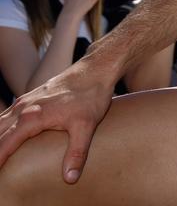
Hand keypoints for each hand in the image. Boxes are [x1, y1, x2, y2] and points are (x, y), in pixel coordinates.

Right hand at [0, 56, 117, 182]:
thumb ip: (77, 153)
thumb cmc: (91, 96)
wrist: (96, 69)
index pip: (5, 143)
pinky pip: (9, 114)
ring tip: (0, 153)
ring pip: (1, 122)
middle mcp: (23, 108)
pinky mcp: (32, 97)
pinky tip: (6, 133)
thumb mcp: (86, 126)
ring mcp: (26, 101)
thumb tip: (70, 178)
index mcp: (32, 117)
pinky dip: (3, 126)